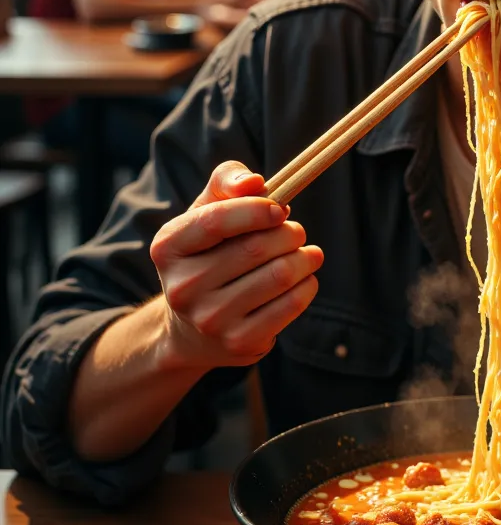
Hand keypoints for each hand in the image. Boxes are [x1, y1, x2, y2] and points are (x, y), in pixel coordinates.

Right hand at [150, 161, 322, 373]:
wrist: (192, 328)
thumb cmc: (207, 254)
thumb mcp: (205, 211)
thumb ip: (227, 182)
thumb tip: (255, 182)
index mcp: (168, 246)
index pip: (215, 221)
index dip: (256, 210)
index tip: (280, 209)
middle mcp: (182, 287)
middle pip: (256, 248)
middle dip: (288, 233)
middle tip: (295, 232)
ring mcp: (209, 319)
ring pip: (279, 275)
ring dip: (305, 258)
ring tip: (307, 254)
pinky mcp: (239, 342)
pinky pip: (291, 304)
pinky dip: (307, 285)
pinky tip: (303, 279)